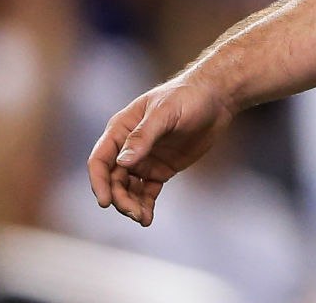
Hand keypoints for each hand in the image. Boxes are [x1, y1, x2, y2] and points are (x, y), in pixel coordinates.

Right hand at [86, 71, 235, 226]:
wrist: (216, 99)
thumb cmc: (187, 97)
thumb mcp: (165, 112)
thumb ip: (143, 136)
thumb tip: (122, 163)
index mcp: (121, 129)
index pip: (100, 159)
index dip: (99, 181)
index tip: (105, 201)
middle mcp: (128, 147)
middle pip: (113, 179)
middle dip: (120, 198)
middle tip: (134, 213)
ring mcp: (144, 160)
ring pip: (128, 189)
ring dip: (131, 204)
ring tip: (142, 218)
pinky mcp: (160, 170)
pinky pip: (146, 192)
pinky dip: (145, 205)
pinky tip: (148, 218)